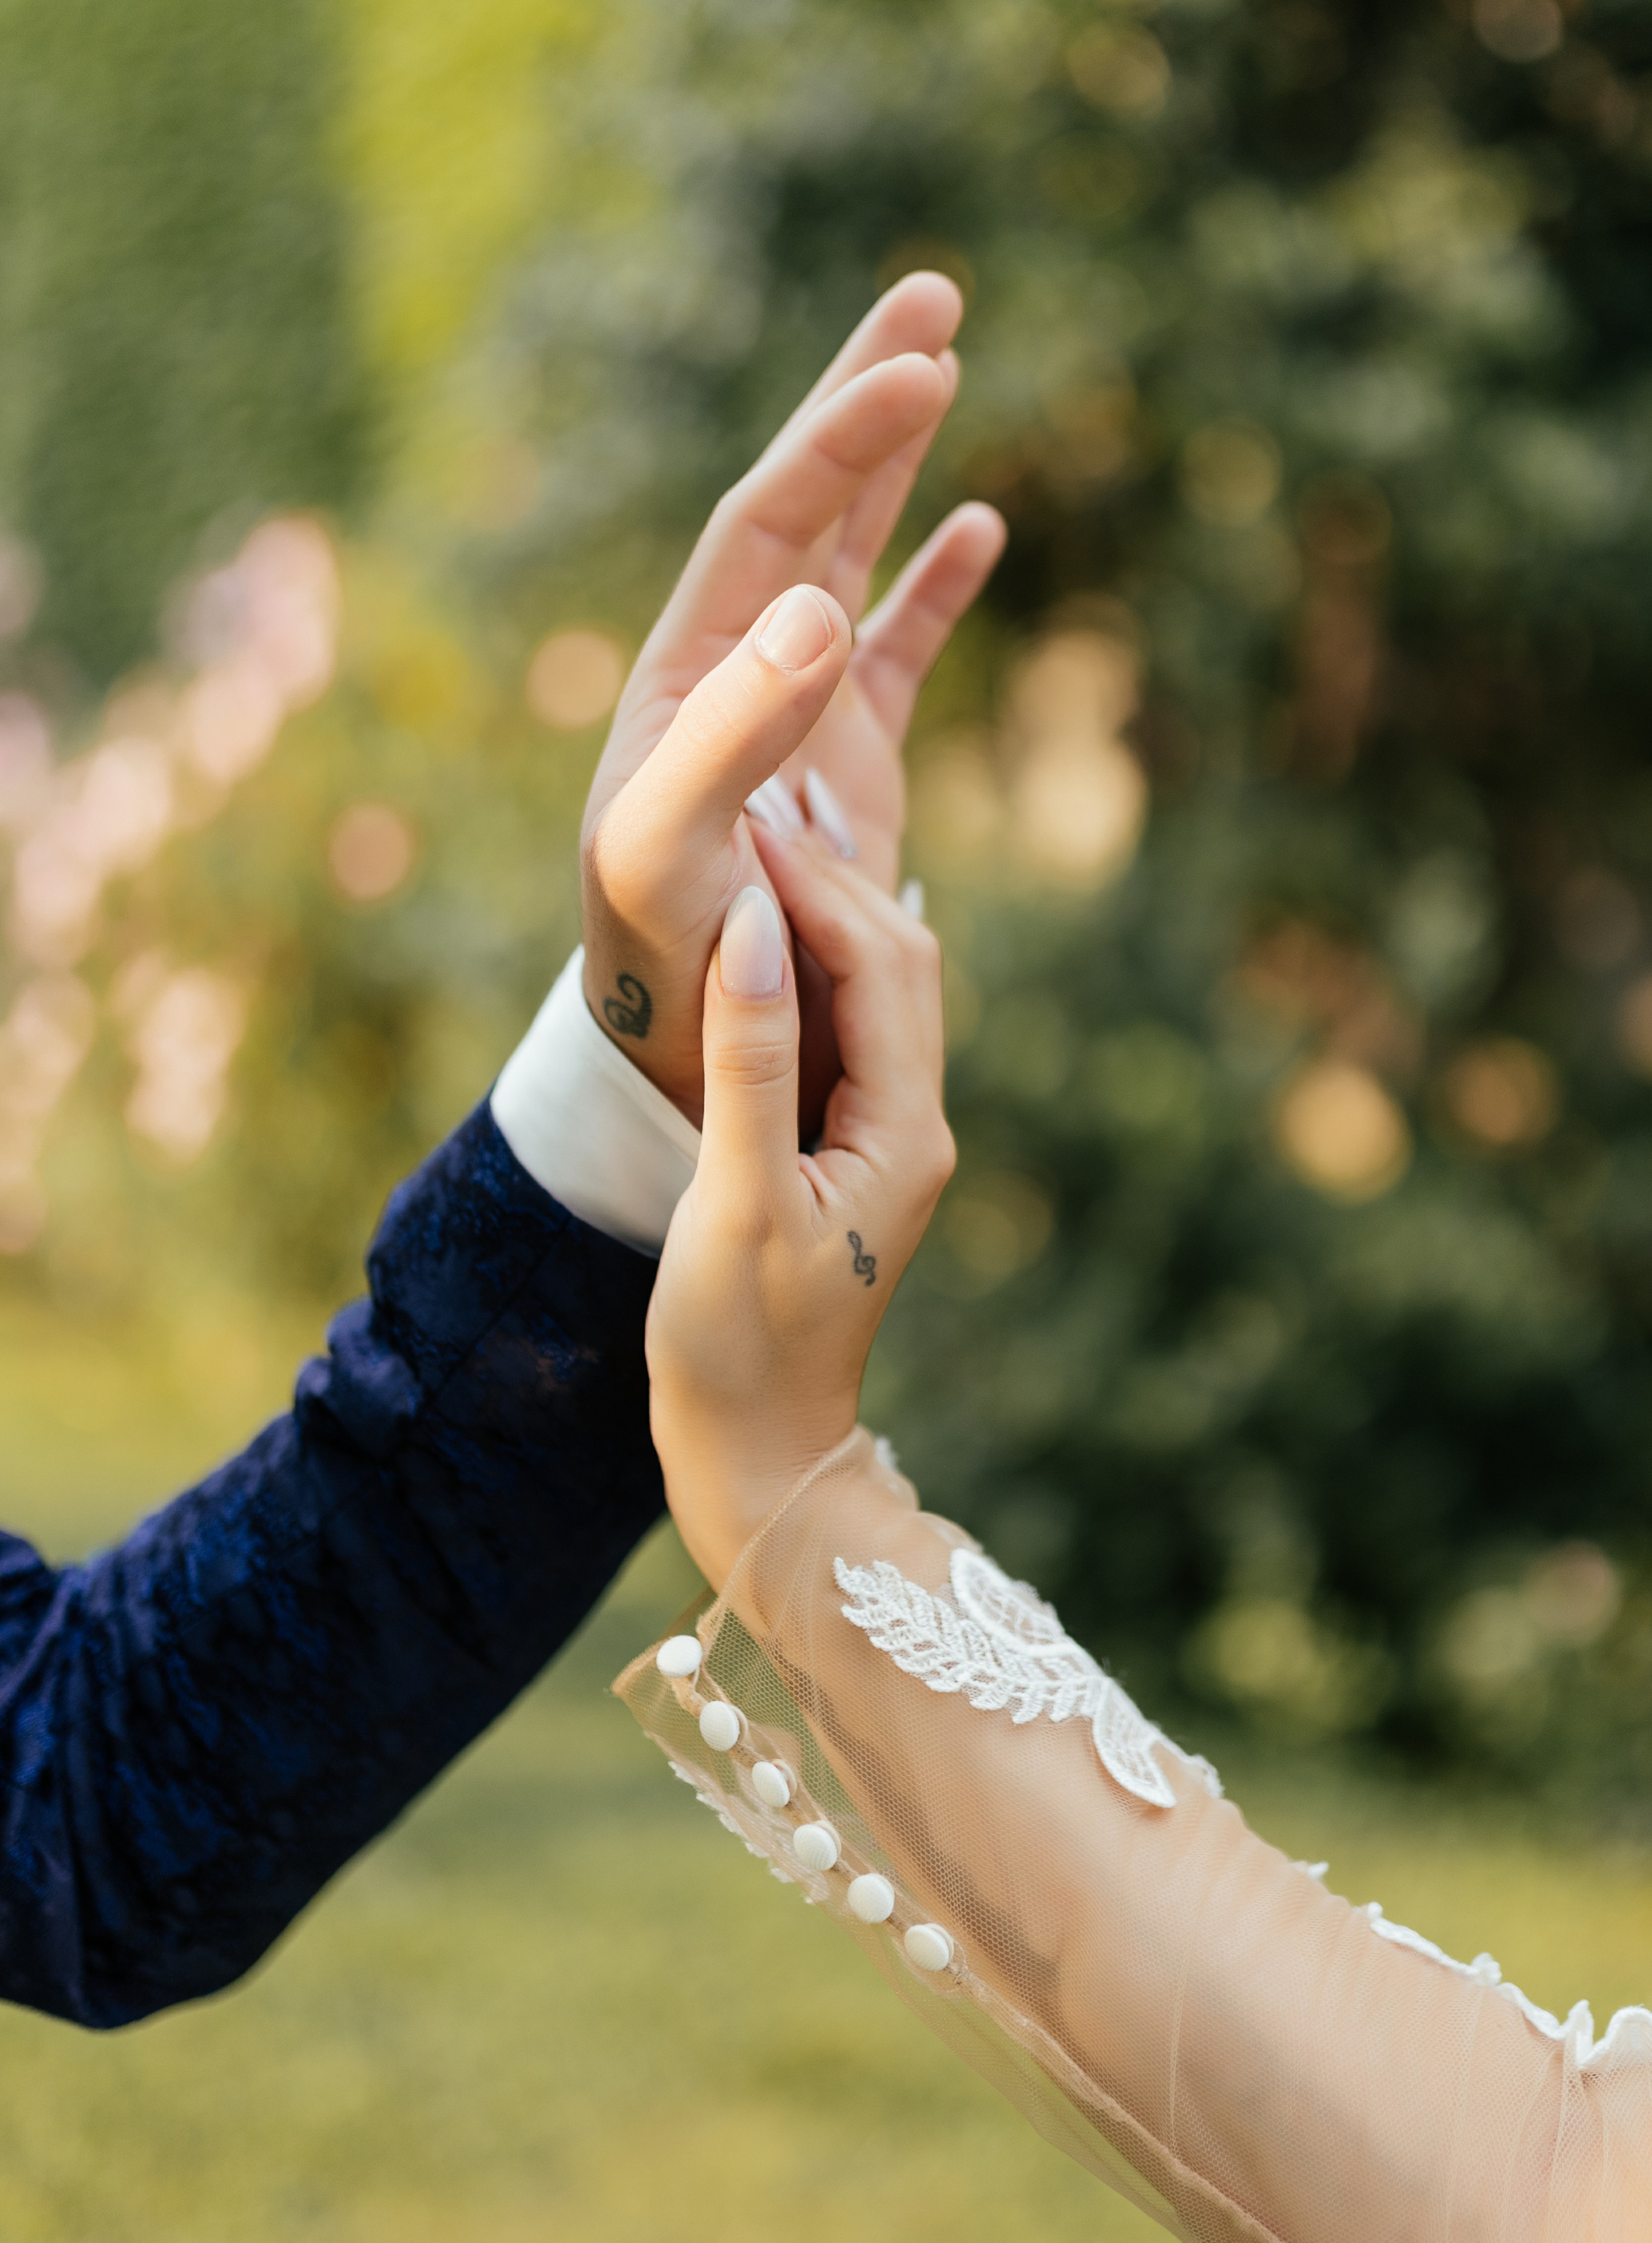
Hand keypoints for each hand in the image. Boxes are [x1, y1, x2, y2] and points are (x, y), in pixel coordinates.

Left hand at [580, 271, 1003, 1121]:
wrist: (677, 1039)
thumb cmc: (656, 954)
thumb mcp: (670, 850)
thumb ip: (731, 735)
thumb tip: (818, 606)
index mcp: (687, 669)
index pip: (767, 522)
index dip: (837, 441)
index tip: (915, 368)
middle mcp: (739, 666)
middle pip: (803, 499)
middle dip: (861, 397)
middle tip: (932, 293)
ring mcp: (796, 706)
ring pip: (851, 552)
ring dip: (892, 459)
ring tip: (945, 354)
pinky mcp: (846, 761)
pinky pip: (897, 649)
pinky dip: (934, 587)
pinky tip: (981, 525)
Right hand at [646, 827, 955, 1587]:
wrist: (760, 1453)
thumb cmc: (735, 1345)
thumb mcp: (734, 1202)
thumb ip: (748, 1060)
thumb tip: (745, 924)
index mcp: (902, 1133)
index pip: (877, 965)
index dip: (815, 883)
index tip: (747, 812)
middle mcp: (914, 1123)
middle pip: (897, 959)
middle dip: (832, 874)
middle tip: (757, 788)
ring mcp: (888, 1137)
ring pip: (881, 986)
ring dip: (828, 907)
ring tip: (766, 824)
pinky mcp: (852, 1150)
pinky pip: (851, 1025)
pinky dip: (816, 959)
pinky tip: (775, 919)